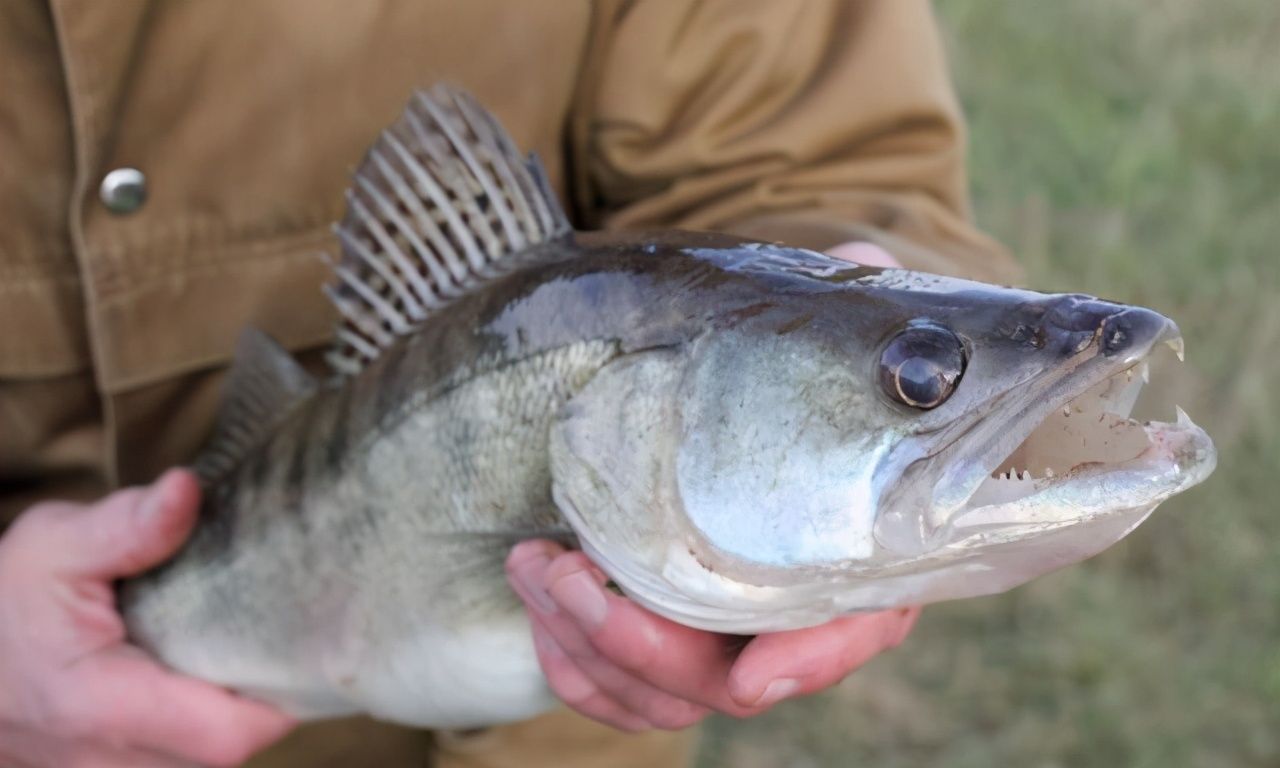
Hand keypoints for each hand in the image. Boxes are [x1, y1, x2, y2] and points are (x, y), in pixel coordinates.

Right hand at [0, 470, 293, 767]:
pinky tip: (216, 668)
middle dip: (269, 690)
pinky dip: (210, 719)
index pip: (229, 733)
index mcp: (103, 707)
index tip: (302, 634)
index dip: (280, 692)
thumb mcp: (54, 547)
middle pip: (232, 747)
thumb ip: (126, 526)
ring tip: (253, 640)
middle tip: (287, 624)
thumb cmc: (7, 604)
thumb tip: (186, 490)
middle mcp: (112, 761)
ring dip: (239, 706)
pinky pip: (187, 758)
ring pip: (212, 756)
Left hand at [506, 241, 914, 731]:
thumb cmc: (747, 377)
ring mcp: (712, 637)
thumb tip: (867, 262)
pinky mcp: (652, 645)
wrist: (677, 406)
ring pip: (661, 694)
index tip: (754, 677)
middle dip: (644, 648)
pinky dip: (566, 659)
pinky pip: (610, 690)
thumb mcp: (780, 335)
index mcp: (842, 550)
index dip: (811, 661)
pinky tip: (534, 594)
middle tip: (568, 574)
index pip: (854, 628)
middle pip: (731, 680)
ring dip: (585, 641)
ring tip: (530, 561)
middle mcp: (781, 608)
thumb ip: (829, 305)